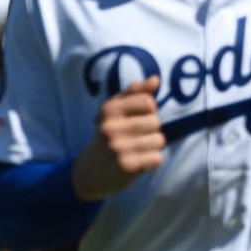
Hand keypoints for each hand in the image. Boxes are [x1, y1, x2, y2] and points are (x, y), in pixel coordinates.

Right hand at [72, 76, 163, 200]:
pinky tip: (137, 163)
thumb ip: (136, 92)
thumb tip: (155, 79)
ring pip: (159, 140)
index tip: (135, 118)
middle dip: (150, 130)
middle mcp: (110, 128)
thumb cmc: (111, 134)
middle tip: (133, 138)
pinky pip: (157, 158)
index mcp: (108, 110)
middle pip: (155, 121)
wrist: (92, 171)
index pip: (148, 102)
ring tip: (135, 150)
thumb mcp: (116, 110)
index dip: (148, 111)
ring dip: (152, 146)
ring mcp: (117, 148)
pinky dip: (151, 161)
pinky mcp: (126, 167)